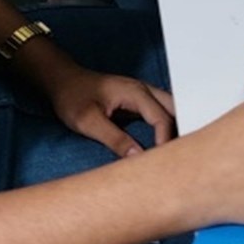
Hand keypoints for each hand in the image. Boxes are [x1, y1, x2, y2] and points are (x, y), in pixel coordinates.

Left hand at [49, 66, 176, 157]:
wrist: (63, 80)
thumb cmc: (73, 97)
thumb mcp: (89, 121)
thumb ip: (115, 139)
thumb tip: (137, 157)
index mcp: (135, 92)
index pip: (162, 118)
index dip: (166, 140)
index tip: (161, 163)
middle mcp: (144, 90)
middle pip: (174, 109)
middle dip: (179, 131)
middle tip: (174, 157)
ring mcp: (142, 93)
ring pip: (169, 109)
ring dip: (174, 127)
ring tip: (172, 152)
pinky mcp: (137, 100)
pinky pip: (159, 111)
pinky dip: (165, 124)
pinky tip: (162, 141)